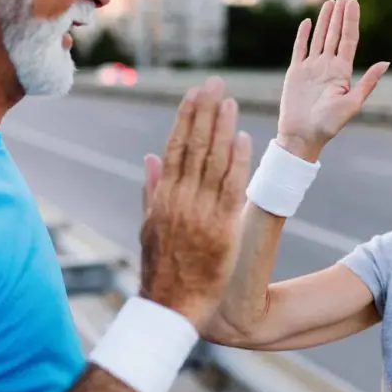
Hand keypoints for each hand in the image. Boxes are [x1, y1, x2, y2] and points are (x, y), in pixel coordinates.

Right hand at [139, 77, 251, 329]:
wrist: (170, 308)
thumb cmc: (160, 269)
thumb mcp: (148, 227)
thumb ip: (151, 190)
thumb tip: (149, 157)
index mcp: (163, 198)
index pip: (174, 148)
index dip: (185, 118)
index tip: (194, 94)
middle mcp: (179, 200)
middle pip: (193, 146)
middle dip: (204, 112)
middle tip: (215, 83)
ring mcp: (199, 213)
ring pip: (212, 161)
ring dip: (221, 128)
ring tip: (229, 100)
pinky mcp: (220, 228)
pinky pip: (230, 188)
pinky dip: (236, 162)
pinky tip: (243, 138)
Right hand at [276, 0, 389, 160]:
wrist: (302, 136)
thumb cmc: (328, 125)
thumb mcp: (352, 103)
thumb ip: (367, 82)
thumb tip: (386, 62)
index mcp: (342, 72)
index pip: (348, 40)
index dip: (351, 20)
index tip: (354, 1)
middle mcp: (327, 67)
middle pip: (335, 34)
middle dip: (340, 14)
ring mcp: (311, 68)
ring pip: (319, 38)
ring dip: (324, 20)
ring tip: (330, 2)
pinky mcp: (295, 73)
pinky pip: (299, 49)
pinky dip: (303, 35)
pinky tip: (307, 22)